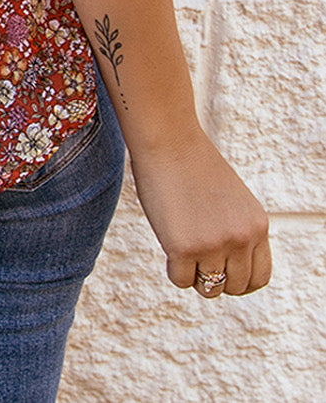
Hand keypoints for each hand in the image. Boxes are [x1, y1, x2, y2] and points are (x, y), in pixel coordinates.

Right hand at [130, 125, 270, 296]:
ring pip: (209, 288)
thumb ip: (238, 231)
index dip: (239, 281)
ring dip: (194, 275)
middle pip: (234, 287)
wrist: (168, 139)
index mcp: (258, 226)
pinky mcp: (184, 248)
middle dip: (215, 278)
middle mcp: (241, 238)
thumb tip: (227, 268)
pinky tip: (168, 243)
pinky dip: (173, 268)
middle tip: (197, 257)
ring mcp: (214, 245)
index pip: (259, 277)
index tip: (221, 273)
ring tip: (182, 249)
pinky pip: (181, 279)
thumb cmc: (193, 164)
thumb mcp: (232, 200)